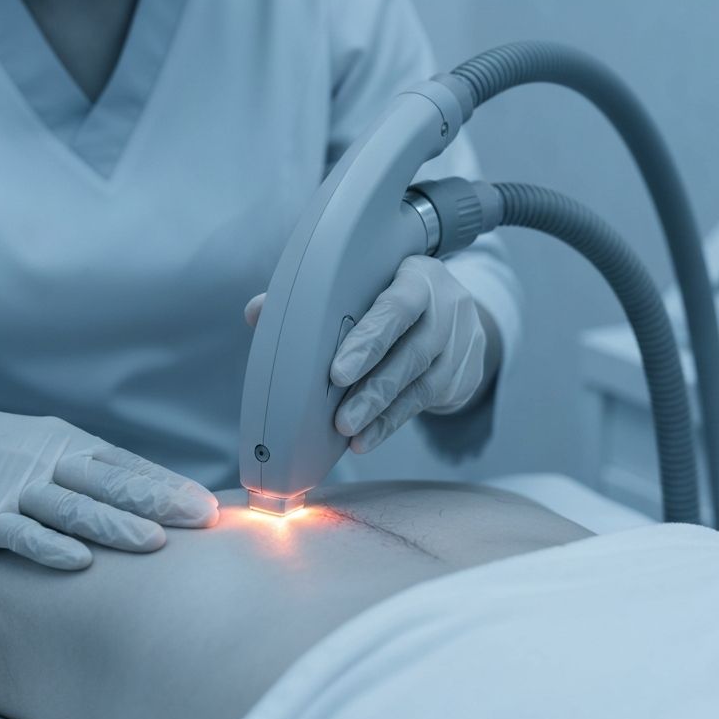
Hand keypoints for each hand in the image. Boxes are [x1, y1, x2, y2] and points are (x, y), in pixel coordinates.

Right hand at [0, 397, 218, 570]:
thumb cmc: (7, 454)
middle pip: (113, 483)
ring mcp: (19, 489)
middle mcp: (53, 463)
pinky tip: (80, 562)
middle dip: (160, 503)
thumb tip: (161, 496)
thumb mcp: (55, 449)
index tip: (210, 508)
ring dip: (116, 525)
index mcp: (74, 447)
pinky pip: (22, 533)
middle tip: (201, 521)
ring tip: (156, 543)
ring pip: (75, 508)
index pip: (131, 467)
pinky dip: (51, 547)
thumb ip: (101, 472)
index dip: (171, 487)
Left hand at [244, 255, 486, 454]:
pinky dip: (390, 424)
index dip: (368, 339)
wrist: (456, 311)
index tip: (338, 372)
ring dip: (380, 412)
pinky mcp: (460, 376)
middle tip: (340, 417)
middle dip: (373, 386)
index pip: (397, 307)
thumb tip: (257, 312)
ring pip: (419, 384)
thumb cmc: (393, 295)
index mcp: (417, 278)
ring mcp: (458, 346)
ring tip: (347, 432)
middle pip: (412, 352)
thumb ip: (315, 296)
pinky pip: (423, 404)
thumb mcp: (368, 282)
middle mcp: (446, 310)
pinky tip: (365, 440)